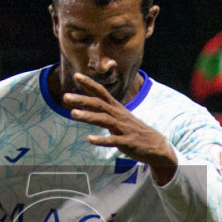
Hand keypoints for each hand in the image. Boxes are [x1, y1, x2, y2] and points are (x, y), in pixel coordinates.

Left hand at [63, 72, 178, 183]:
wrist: (156, 146)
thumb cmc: (133, 131)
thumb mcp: (119, 117)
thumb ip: (104, 111)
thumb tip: (87, 105)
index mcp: (116, 108)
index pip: (101, 92)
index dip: (89, 84)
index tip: (77, 75)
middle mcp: (119, 115)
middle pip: (99, 104)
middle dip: (82, 100)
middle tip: (65, 97)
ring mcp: (123, 128)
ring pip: (104, 120)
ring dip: (88, 116)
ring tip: (73, 114)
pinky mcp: (127, 142)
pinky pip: (113, 140)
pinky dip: (102, 139)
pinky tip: (90, 139)